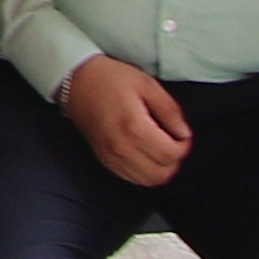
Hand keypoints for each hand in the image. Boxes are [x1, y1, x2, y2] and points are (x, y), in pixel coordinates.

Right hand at [59, 56, 191, 190]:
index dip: (183, 147)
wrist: (75, 81)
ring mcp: (110, 155)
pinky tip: (145, 156)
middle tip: (172, 142)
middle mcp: (121, 146)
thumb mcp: (146, 84)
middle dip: (173, 160)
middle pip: (161, 172)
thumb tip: (183, 132)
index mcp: (134, 126)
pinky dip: (144, 172)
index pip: (170, 154)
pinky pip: (131, 178)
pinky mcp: (103, 159)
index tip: (182, 135)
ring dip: (160, 169)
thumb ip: (169, 110)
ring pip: (147, 180)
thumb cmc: (109, 78)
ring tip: (159, 149)